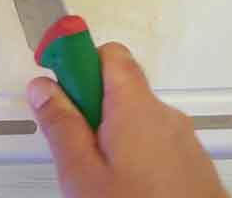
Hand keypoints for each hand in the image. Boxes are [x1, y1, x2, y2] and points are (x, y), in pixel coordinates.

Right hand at [28, 43, 227, 197]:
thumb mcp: (81, 172)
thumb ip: (60, 125)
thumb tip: (43, 89)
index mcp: (134, 108)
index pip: (106, 53)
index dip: (74, 56)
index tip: (52, 69)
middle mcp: (163, 114)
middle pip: (117, 84)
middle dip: (87, 101)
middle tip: (68, 133)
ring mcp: (180, 136)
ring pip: (134, 113)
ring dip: (108, 127)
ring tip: (93, 167)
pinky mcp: (189, 158)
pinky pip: (153, 136)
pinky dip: (132, 147)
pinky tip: (120, 179)